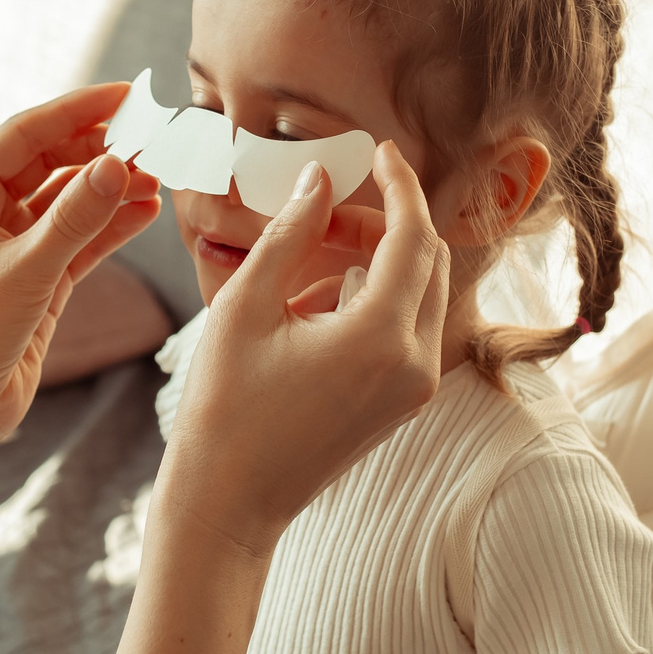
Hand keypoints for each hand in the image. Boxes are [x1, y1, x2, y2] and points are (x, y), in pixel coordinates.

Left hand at [0, 82, 162, 444]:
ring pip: (71, 199)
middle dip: (104, 149)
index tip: (129, 96)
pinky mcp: (36, 276)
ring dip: (113, 187)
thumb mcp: (27, 270)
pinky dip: (112, 224)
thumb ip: (77, 216)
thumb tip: (120, 162)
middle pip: (53, 160)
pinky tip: (148, 210)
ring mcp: (12, 243)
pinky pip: (80, 237)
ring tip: (162, 175)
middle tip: (156, 138)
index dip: (79, 111)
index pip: (27, 133)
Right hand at [162, 143, 450, 551]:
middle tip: (327, 209)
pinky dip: (371, 300)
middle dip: (384, 222)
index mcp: (379, 337)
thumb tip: (319, 180)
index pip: (412, 235)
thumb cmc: (225, 408)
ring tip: (305, 259)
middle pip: (427, 260)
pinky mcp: (404, 402)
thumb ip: (289, 233)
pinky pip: (405, 328)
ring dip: (375, 261)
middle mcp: (415, 363)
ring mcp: (415, 387)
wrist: (230, 501)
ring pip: (419, 293)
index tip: (379, 151)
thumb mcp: (245, 306)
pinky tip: (310, 306)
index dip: (399, 184)